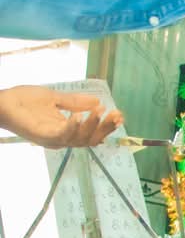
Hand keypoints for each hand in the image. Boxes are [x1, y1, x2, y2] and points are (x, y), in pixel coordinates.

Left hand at [0, 86, 121, 147]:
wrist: (1, 103)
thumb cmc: (23, 101)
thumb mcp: (54, 98)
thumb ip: (75, 101)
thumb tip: (97, 100)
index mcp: (67, 129)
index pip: (93, 132)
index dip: (107, 125)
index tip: (120, 115)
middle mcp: (64, 138)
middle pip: (91, 139)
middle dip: (106, 128)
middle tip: (116, 115)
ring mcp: (54, 139)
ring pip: (81, 139)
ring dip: (92, 126)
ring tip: (99, 111)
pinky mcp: (44, 137)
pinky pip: (63, 136)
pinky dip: (73, 127)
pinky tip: (79, 116)